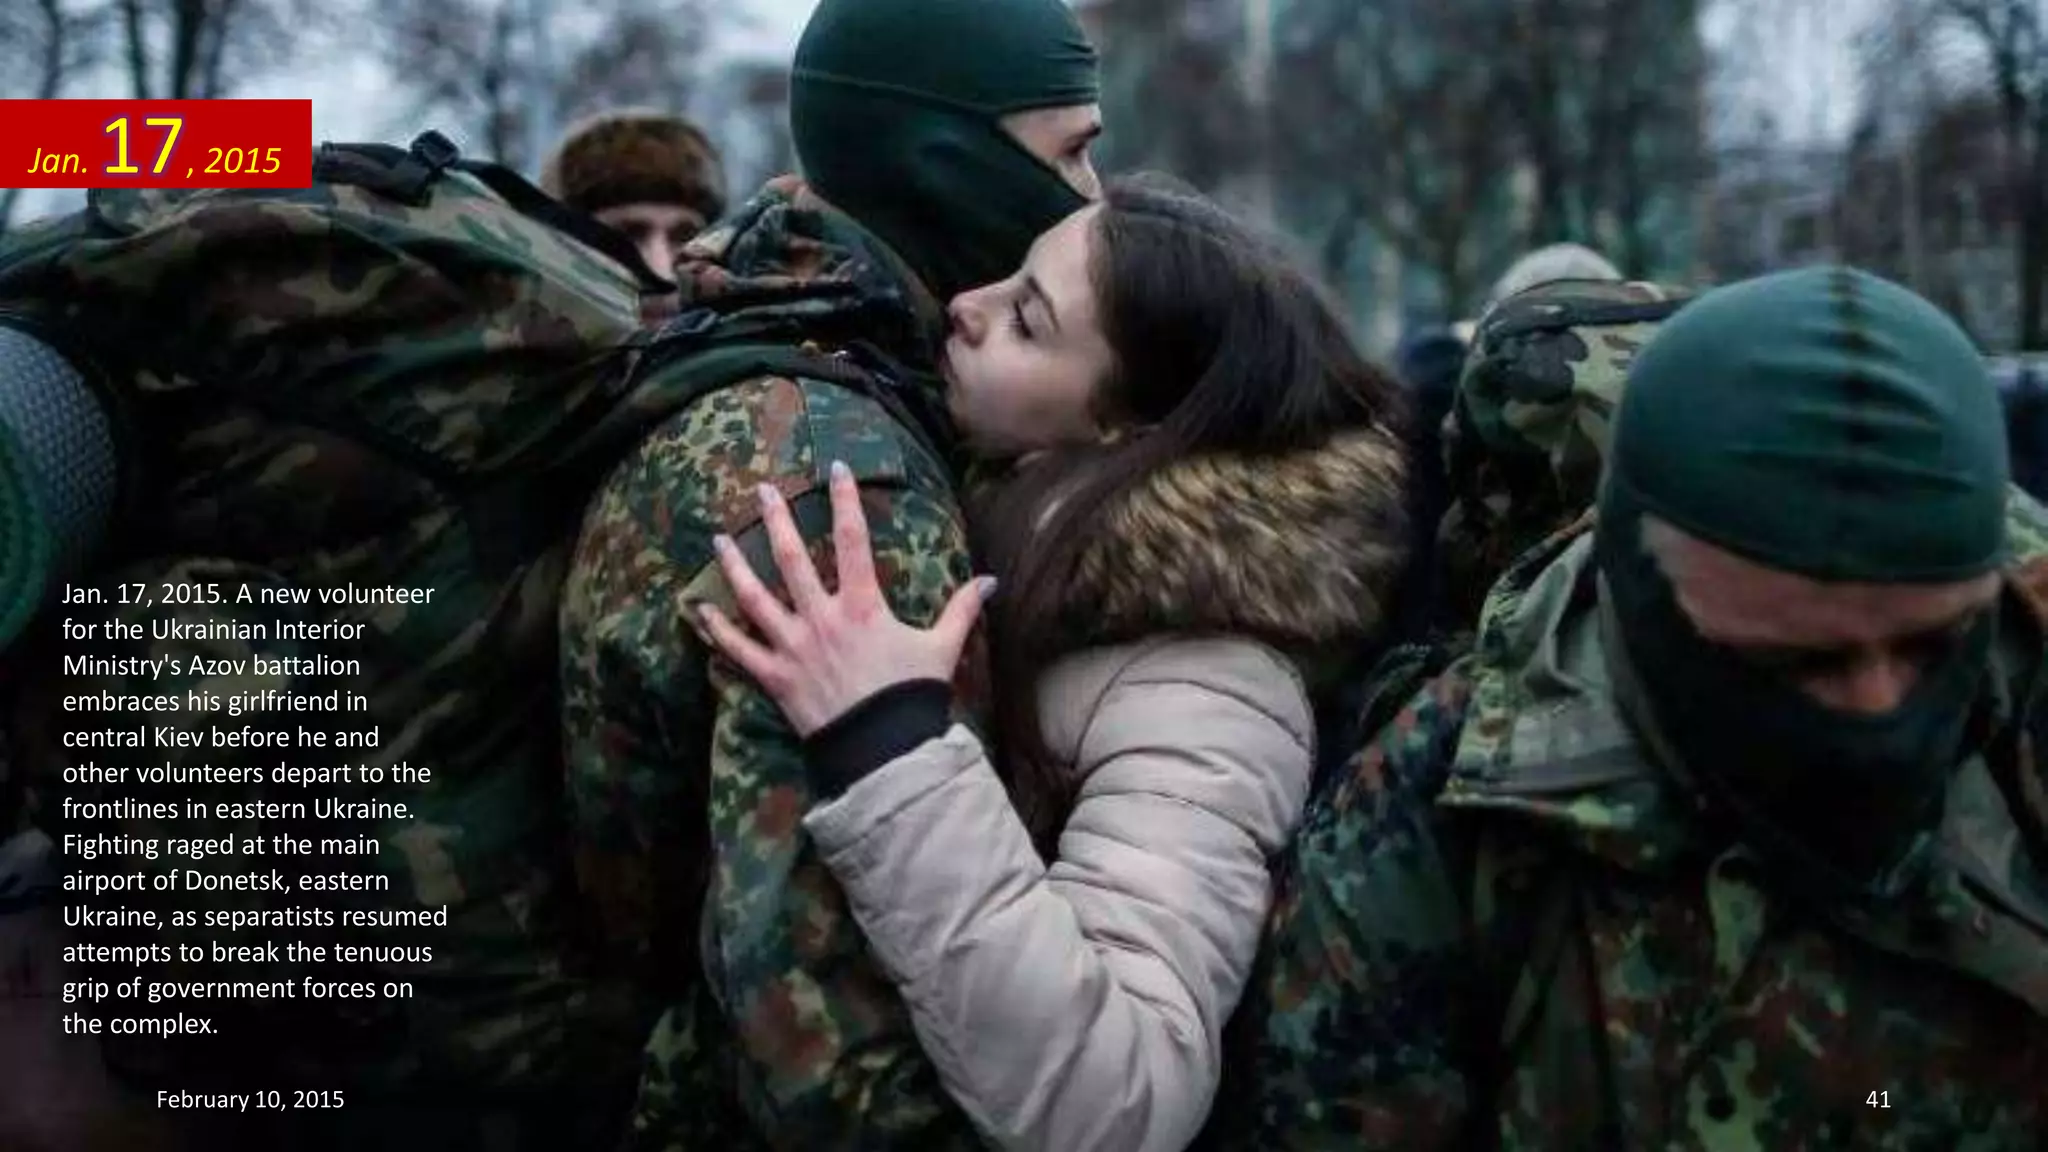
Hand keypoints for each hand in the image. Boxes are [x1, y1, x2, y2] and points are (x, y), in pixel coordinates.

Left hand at [696, 462, 994, 736]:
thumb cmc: (913, 696)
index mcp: (862, 606)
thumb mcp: (943, 648)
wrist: (884, 749)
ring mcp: (794, 648)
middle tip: (763, 491)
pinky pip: (740, 651)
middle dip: (776, 520)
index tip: (835, 468)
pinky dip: (718, 631)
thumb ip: (962, 610)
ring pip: (755, 599)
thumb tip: (991, 581)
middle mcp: (822, 619)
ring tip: (718, 540)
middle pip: (792, 558)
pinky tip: (700, 612)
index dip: (844, 500)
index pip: (853, 539)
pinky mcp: (776, 678)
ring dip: (734, 567)